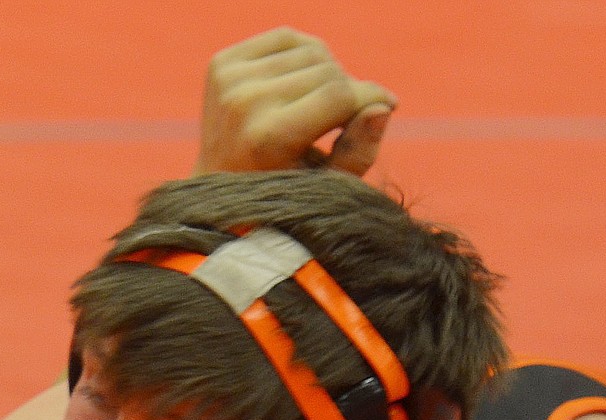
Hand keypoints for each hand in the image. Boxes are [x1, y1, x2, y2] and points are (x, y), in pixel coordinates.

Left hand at [195, 27, 397, 176]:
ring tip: (325, 103)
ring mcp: (229, 80)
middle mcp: (244, 104)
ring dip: (328, 72)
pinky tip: (302, 83)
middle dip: (348, 89)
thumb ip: (358, 154)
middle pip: (327, 70)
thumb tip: (383, 106)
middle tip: (349, 114)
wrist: (218, 190)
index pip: (338, 95)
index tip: (387, 106)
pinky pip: (285, 38)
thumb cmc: (280, 194)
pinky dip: (304, 55)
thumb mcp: (324, 188)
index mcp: (268, 139)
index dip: (369, 97)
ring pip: (310, 50)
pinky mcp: (221, 63)